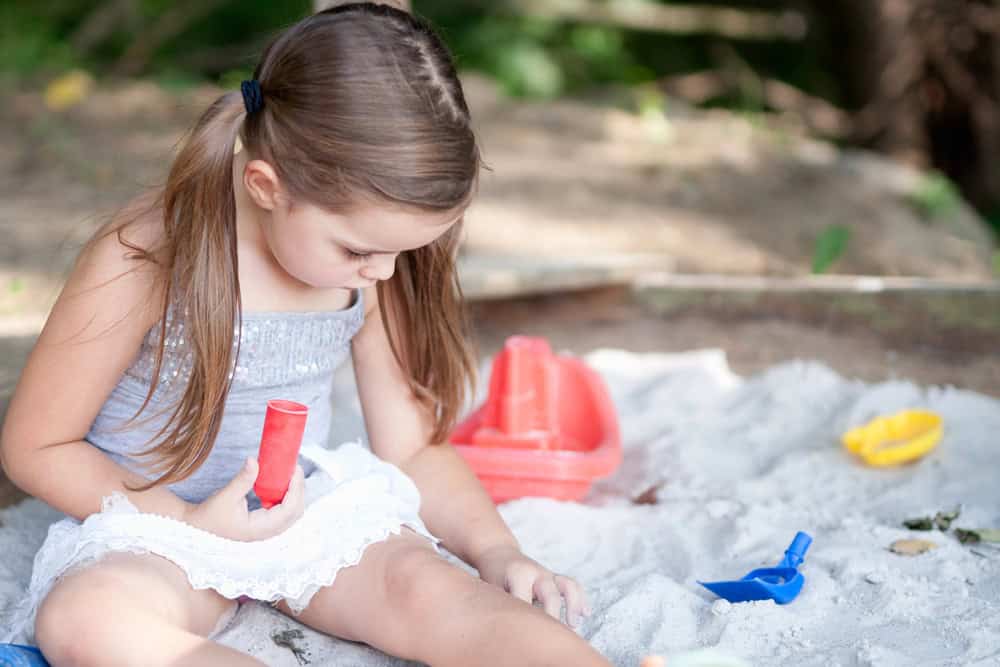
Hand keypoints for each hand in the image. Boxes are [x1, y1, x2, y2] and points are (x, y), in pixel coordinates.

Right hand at [182, 457, 304, 541]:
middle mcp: (267, 533)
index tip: (295, 469)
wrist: (199, 527)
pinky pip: (285, 513)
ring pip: (292, 513)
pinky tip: (282, 484)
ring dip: (295, 494)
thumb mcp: (225, 496)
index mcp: (260, 528)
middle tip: (294, 468)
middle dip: (299, 489)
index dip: (296, 488)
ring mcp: (267, 531)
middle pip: (295, 512)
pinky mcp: (265, 526)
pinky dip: (288, 498)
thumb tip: (254, 460)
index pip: (289, 509)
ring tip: (290, 474)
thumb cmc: (210, 515)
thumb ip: (243, 479)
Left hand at [473, 543, 592, 627]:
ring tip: (573, 625)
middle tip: (549, 638)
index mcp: (518, 574)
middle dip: (551, 617)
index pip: (525, 600)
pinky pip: (572, 586)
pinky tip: (586, 614)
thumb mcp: (492, 589)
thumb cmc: (493, 577)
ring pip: (566, 586)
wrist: (498, 554)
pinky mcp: (554, 577)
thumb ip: (504, 606)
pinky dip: (580, 599)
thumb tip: (509, 633)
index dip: (525, 619)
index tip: (524, 635)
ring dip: (573, 605)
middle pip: (549, 595)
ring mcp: (547, 574)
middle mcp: (536, 572)